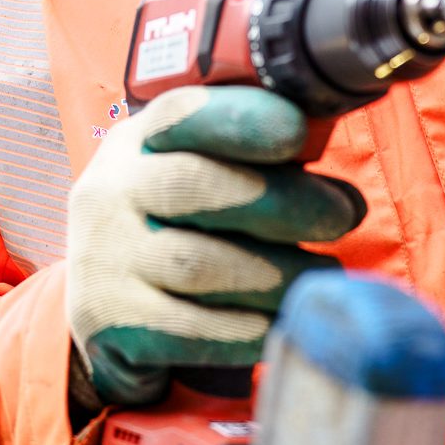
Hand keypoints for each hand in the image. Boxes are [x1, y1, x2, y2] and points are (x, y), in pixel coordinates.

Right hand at [67, 85, 365, 406]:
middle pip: (197, 185)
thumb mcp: (190, 174)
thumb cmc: (176, 227)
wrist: (102, 313)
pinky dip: (250, 328)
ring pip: (200, 264)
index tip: (297, 131)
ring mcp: (105, 259)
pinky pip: (194, 329)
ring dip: (279, 271)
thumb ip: (251, 161)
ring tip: (324, 274)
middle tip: (343, 214)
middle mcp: (110, 192)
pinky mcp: (113, 324)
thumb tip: (340, 176)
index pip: (181, 114)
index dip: (240, 119)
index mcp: (137, 141)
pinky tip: (283, 321)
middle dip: (282, 199)